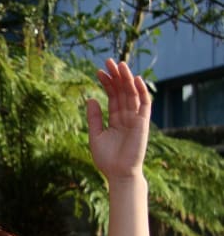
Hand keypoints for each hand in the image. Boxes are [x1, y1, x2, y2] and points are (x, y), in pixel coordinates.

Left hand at [86, 59, 151, 181]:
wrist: (118, 174)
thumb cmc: (106, 159)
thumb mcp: (95, 135)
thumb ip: (94, 118)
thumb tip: (90, 98)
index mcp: (115, 119)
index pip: (112, 96)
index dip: (107, 83)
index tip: (98, 72)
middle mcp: (127, 116)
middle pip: (122, 91)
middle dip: (116, 76)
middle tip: (109, 61)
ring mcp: (136, 119)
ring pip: (132, 94)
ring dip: (127, 79)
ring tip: (119, 64)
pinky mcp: (143, 123)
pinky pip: (144, 104)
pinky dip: (142, 91)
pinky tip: (135, 79)